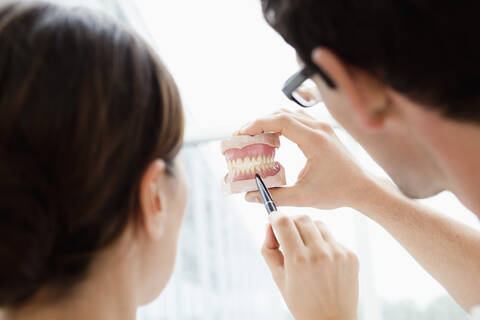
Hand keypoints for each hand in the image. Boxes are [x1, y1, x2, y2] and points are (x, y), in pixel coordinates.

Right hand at [238, 109, 373, 209]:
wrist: (362, 188)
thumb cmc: (337, 192)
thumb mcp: (304, 197)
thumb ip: (275, 196)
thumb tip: (249, 196)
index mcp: (314, 140)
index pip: (280, 121)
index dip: (257, 124)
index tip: (241, 133)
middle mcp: (319, 128)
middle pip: (282, 113)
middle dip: (259, 122)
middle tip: (242, 136)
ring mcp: (322, 127)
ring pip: (289, 113)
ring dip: (270, 121)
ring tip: (255, 137)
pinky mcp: (323, 130)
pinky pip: (298, 119)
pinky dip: (282, 124)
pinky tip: (274, 140)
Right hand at [263, 212, 358, 319]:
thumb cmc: (300, 301)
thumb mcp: (277, 277)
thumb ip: (269, 248)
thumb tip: (270, 224)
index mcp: (298, 260)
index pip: (283, 222)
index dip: (275, 216)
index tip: (273, 218)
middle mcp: (319, 253)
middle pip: (302, 218)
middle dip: (291, 222)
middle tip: (288, 234)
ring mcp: (338, 253)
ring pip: (318, 224)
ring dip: (308, 230)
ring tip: (306, 249)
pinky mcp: (351, 255)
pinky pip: (332, 238)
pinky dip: (323, 243)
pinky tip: (322, 261)